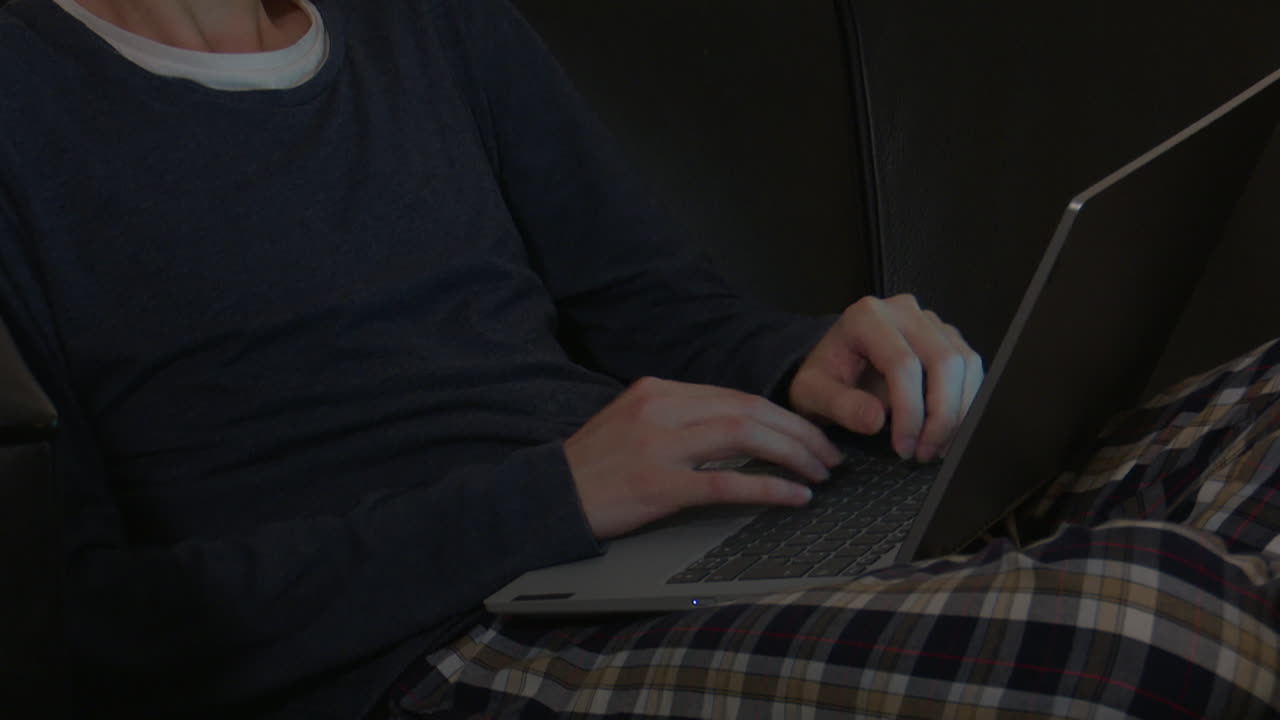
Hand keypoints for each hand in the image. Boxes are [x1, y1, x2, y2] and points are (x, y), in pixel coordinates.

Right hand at [564, 378, 843, 538]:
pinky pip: (726, 482)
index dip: (782, 415)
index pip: (736, 395)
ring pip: (744, 435)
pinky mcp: (657, 485)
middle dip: (798, 431)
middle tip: (828, 454)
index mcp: (657, 390)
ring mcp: (657, 445)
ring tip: (819, 473)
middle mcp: (660, 408)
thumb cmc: (594, 466)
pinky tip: (793, 496)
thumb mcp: (634, 423)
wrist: (548, 496)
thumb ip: (681, 419)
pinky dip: (768, 487)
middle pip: (749, 409)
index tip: (808, 434)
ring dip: (792, 453)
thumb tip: (741, 428)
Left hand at [788, 294, 982, 461]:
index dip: (910, 411)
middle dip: (941, 416)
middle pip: (943, 361)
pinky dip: (966, 401)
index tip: (904, 447)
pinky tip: (948, 430)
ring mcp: (928, 320)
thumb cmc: (822, 378)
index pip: (903, 364)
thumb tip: (875, 420)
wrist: (832, 365)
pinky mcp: (945, 335)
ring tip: (937, 447)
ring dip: (959, 412)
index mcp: (866, 317)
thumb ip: (840, 405)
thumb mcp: (812, 394)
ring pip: (964, 364)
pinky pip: (969, 367)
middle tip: (925, 453)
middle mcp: (903, 310)